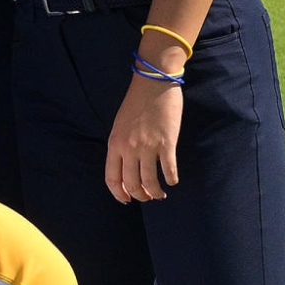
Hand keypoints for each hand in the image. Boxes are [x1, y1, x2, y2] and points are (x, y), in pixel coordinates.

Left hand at [104, 70, 181, 203]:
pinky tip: (172, 181)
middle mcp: (129, 148)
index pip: (112, 178)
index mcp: (114, 144)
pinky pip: (168, 169)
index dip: (119, 193)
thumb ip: (121, 146)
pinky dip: (171, 179)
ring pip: (149, 181)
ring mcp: (147, 146)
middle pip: (131, 184)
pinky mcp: (166, 142)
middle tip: (147, 197)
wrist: (153, 85)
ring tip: (160, 194)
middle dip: (139, 196)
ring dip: (155, 192)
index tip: (126, 200)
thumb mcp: (119, 127)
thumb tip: (127, 167)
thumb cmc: (136, 104)